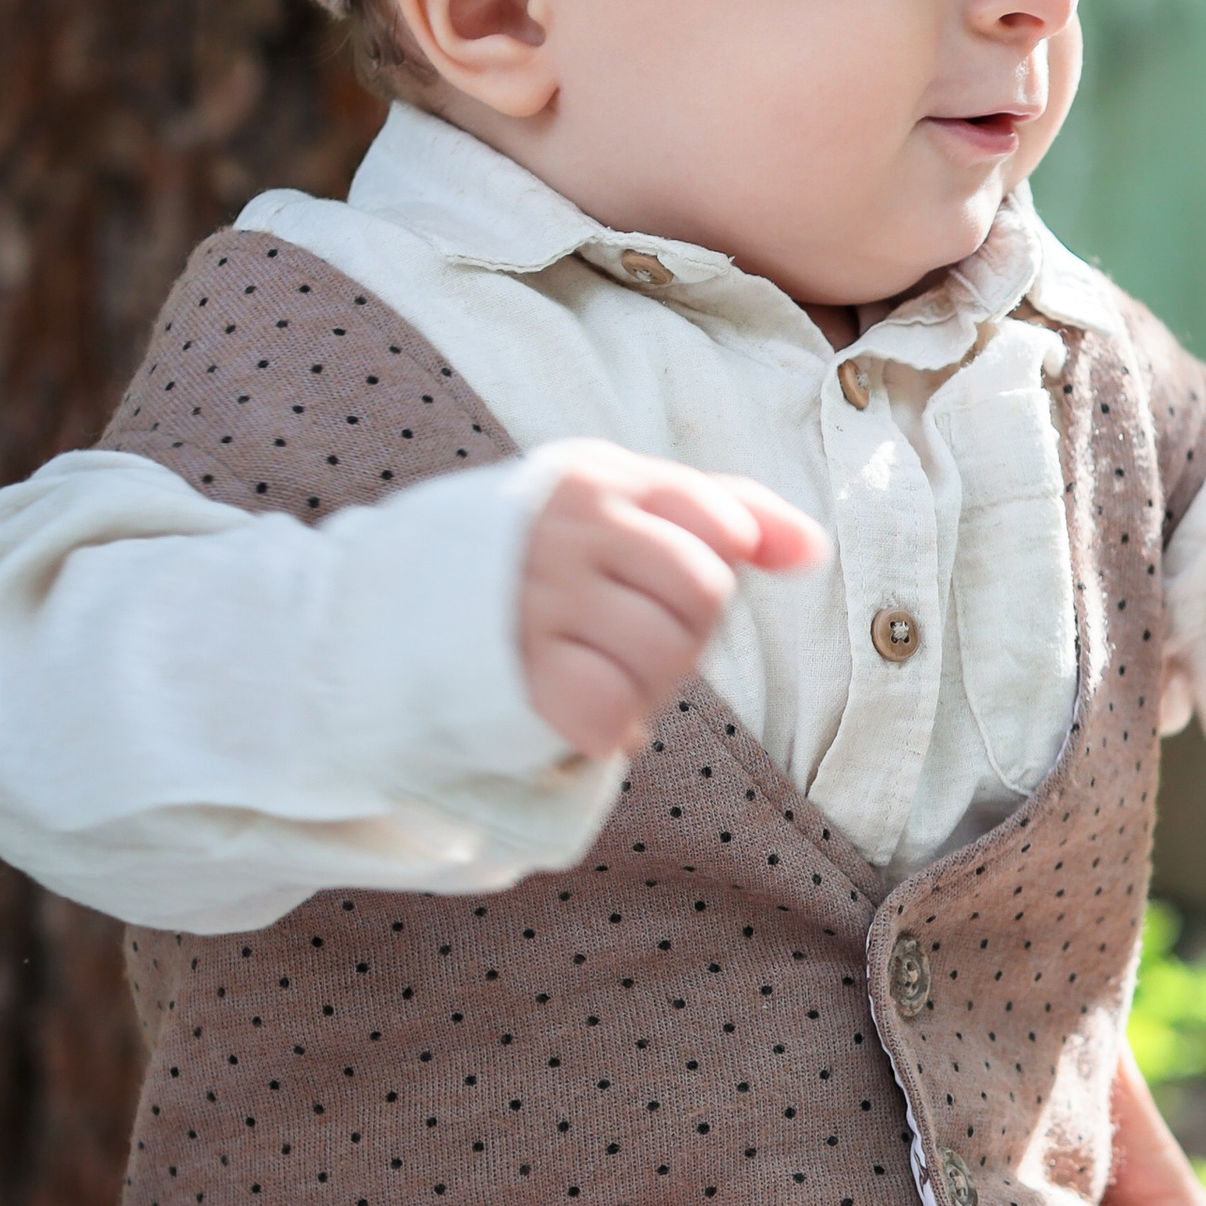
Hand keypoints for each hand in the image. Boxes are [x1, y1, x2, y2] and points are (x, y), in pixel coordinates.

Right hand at [518, 444, 826, 759]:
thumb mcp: (621, 511)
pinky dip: (612, 727)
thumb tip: (813, 550)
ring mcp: (537, 598)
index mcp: (596, 478)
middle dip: (687, 631)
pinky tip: (585, 712)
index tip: (683, 585)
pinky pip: (610, 710)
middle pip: (704, 590)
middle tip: (632, 639)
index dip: (726, 559)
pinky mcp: (515, 672)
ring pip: (664, 652)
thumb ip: (723, 513)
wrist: (391, 614)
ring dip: (649, 685)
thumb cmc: (543, 564)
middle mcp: (567, 528)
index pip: (718, 516)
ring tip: (605, 673)